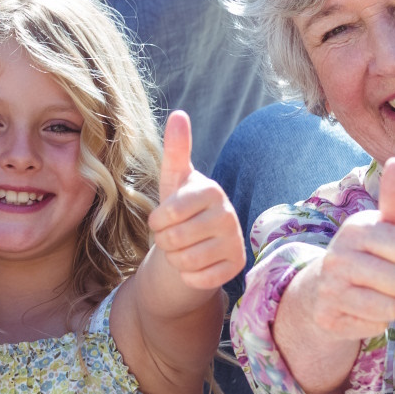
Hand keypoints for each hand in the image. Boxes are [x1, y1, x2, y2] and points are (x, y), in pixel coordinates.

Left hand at [148, 110, 244, 290]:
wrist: (197, 241)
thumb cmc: (181, 206)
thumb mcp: (174, 179)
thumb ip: (176, 148)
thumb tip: (179, 113)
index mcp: (211, 190)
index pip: (167, 215)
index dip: (157, 222)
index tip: (163, 218)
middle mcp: (228, 214)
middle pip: (174, 240)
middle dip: (164, 241)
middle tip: (173, 235)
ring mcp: (235, 241)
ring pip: (185, 261)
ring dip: (176, 259)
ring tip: (184, 247)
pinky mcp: (237, 266)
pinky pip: (199, 279)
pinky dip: (189, 276)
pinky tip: (196, 264)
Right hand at [302, 157, 394, 339]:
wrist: (321, 289)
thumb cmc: (367, 253)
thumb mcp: (383, 226)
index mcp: (356, 229)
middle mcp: (338, 257)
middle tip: (384, 275)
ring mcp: (330, 289)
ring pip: (391, 308)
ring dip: (391, 304)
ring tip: (373, 292)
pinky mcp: (329, 318)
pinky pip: (376, 327)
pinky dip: (375, 321)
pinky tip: (360, 308)